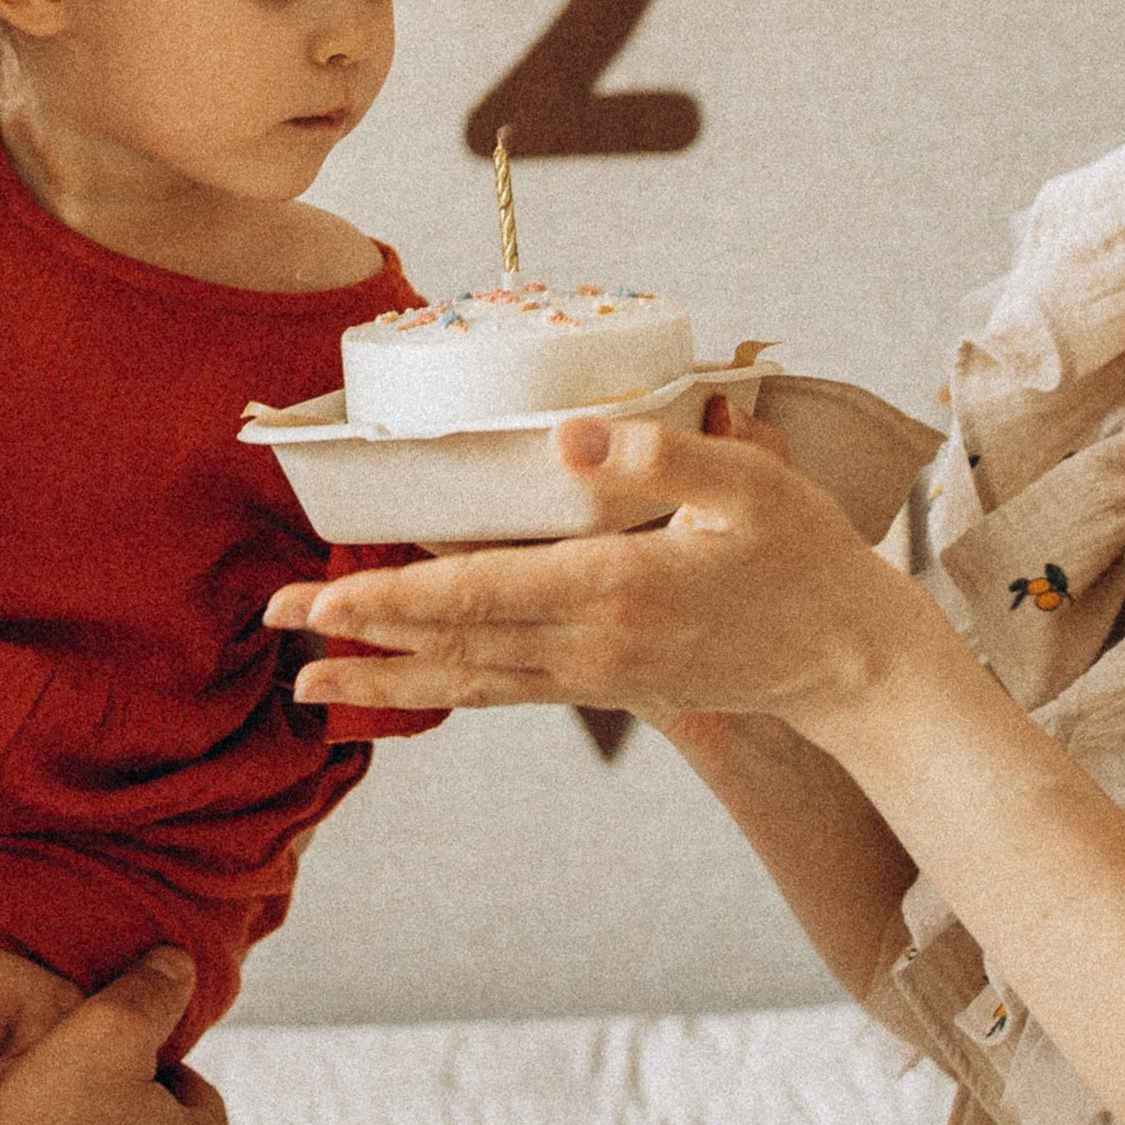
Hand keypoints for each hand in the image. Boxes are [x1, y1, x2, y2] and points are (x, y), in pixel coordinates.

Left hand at [265, 399, 915, 729]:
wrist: (850, 663)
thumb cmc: (806, 559)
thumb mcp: (752, 487)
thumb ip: (662, 456)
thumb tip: (572, 436)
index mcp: (617, 588)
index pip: (482, 594)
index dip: (397, 595)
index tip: (327, 595)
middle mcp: (591, 644)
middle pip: (452, 644)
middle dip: (358, 639)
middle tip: (273, 629)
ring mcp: (594, 674)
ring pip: (468, 681)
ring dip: (385, 679)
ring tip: (308, 682)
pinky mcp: (603, 683)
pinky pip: (503, 689)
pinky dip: (443, 684)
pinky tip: (406, 677)